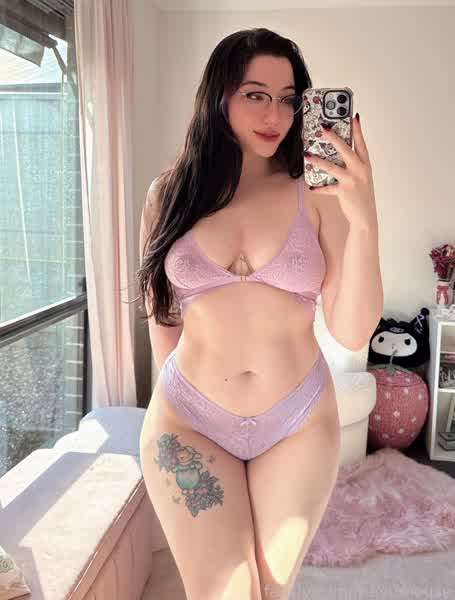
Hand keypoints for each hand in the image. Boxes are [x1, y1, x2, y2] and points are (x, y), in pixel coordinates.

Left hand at [304, 115, 377, 229]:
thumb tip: (337, 154)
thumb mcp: (362, 177)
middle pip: (346, 149)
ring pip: (332, 166)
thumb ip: (353, 165)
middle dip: (334, 137)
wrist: (365, 215)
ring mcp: (352, 180)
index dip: (357, 130)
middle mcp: (360, 169)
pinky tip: (311, 187)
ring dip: (318, 160)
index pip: (361, 143)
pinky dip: (319, 187)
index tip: (353, 116)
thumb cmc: (362, 195)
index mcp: (365, 164)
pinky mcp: (344, 191)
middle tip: (323, 128)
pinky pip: (327, 187)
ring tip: (307, 154)